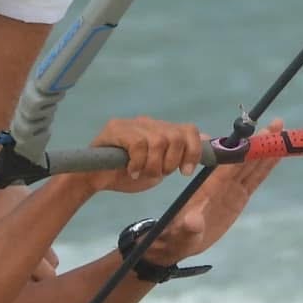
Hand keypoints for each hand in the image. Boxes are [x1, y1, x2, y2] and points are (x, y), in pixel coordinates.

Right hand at [88, 117, 203, 192]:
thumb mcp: (160, 168)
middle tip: (158, 173)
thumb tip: (207, 139)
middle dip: (171, 161)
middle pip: (175, 136)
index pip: (188, 130)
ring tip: (141, 173)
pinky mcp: (115, 128)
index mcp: (161, 131)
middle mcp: (148, 123)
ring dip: (153, 165)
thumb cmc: (126, 175)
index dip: (192, 151)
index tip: (185, 171)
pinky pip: (138, 144)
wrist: (95, 179)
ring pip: (158, 141)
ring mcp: (132, 124)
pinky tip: (130, 170)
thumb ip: (180, 155)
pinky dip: (138, 162)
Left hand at [144, 120, 282, 264]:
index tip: (257, 135)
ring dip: (265, 150)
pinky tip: (276, 156)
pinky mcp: (238, 196)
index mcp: (210, 187)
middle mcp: (222, 183)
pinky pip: (255, 179)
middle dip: (260, 143)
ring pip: (252, 166)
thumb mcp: (183, 234)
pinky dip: (266, 167)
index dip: (245, 150)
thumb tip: (193, 221)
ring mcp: (232, 189)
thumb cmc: (178, 236)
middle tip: (277, 125)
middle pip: (245, 159)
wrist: (179, 241)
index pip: (230, 165)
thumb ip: (189, 227)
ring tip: (281, 132)